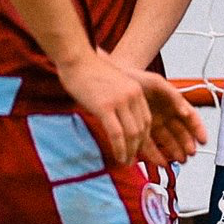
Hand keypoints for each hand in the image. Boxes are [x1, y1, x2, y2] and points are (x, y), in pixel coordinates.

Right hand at [59, 49, 150, 166]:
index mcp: (136, 91)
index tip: (137, 149)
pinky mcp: (105, 107)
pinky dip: (120, 149)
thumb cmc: (89, 73)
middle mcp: (132, 96)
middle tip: (132, 160)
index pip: (146, 120)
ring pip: (132, 134)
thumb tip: (117, 122)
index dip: (143, 137)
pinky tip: (119, 157)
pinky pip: (117, 134)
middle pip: (142, 128)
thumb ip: (119, 102)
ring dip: (130, 152)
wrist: (77, 60)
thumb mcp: (113, 86)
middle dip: (138, 148)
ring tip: (125, 163)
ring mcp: (120, 102)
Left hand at [138, 72, 206, 165]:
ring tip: (180, 160)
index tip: (203, 140)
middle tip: (191, 153)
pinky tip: (162, 161)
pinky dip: (156, 155)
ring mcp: (155, 124)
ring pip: (168, 141)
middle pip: (181, 132)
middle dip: (188, 144)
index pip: (191, 117)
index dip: (198, 129)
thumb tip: (186, 112)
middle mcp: (167, 115)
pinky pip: (150, 146)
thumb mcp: (158, 82)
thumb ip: (173, 95)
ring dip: (176, 151)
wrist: (116, 79)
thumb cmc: (138, 78)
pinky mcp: (141, 131)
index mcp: (174, 103)